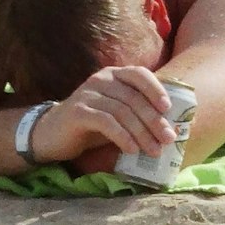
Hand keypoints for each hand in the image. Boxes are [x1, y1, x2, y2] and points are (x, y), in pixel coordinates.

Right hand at [33, 66, 175, 162]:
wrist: (52, 135)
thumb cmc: (91, 126)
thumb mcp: (118, 115)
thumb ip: (139, 114)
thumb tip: (172, 129)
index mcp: (114, 75)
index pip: (139, 74)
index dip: (156, 89)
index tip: (168, 108)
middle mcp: (101, 79)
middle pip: (134, 98)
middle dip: (154, 120)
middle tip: (168, 140)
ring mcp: (87, 93)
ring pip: (122, 111)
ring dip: (142, 133)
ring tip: (153, 150)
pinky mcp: (77, 111)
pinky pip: (106, 122)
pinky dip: (122, 136)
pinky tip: (132, 150)